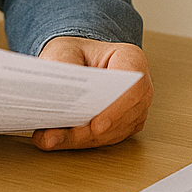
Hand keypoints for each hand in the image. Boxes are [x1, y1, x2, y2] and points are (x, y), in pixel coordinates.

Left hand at [32, 37, 152, 149]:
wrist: (76, 59)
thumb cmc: (75, 52)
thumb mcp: (64, 50)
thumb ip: (62, 66)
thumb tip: (58, 95)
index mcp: (131, 59)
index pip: (134, 87)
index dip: (117, 109)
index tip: (96, 125)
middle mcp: (139, 86)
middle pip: (123, 116)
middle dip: (90, 131)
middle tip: (59, 135)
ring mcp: (135, 108)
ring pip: (114, 132)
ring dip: (82, 139)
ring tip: (51, 138)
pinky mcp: (125, 124)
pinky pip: (108, 139)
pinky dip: (82, 142)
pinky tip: (59, 140)